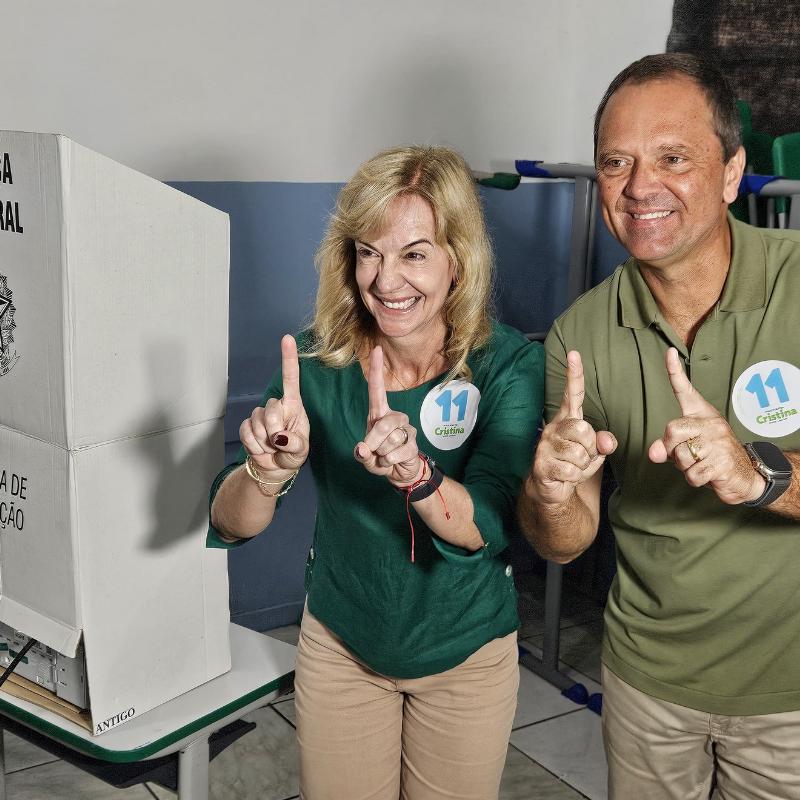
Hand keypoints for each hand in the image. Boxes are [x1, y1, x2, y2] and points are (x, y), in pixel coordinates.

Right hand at [239, 335, 309, 478]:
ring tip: (272, 447)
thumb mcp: (300, 452)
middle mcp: (277, 407)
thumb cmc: (292, 455)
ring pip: (256, 423)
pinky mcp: (247, 425)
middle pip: (270, 411)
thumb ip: (294, 444)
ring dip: (264, 441)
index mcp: (294, 407)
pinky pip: (246, 432)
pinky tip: (261, 449)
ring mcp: (260, 415)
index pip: (292, 379)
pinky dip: (254, 445)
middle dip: (274, 431)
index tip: (287, 339)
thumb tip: (279, 436)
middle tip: (279, 444)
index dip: (289, 358)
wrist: (274, 468)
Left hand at [354, 346, 422, 486]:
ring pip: (392, 439)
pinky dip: (389, 461)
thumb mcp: (365, 457)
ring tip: (384, 455)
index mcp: (379, 414)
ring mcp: (407, 429)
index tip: (376, 349)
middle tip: (371, 452)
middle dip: (374, 441)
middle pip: (384, 423)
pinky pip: (399, 451)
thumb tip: (362, 449)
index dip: (376, 370)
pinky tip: (392, 461)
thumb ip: (361, 454)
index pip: (377, 389)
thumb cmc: (379, 457)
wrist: (398, 472)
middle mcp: (394, 417)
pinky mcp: (414, 444)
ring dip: (382, 453)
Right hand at [528, 351, 616, 505]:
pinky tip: (565, 477)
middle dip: (590, 447)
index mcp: (568, 419)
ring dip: (582, 466)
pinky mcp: (541, 464)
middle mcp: (554, 428)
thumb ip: (604, 443)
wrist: (550, 487)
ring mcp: (545, 446)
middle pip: (582, 429)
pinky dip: (574, 478)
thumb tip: (605, 442)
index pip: (573, 394)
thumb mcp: (595, 452)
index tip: (574, 353)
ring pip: (578, 453)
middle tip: (583, 455)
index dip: (575, 375)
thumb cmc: (573, 463)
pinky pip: (570, 471)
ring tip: (573, 467)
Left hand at [648, 347, 763, 503]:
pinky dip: (695, 479)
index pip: (685, 390)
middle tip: (685, 454)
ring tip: (700, 464)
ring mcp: (718, 442)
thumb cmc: (710, 458)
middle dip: (671, 448)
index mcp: (701, 416)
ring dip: (684, 467)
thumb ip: (667, 447)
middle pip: (671, 430)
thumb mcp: (686, 449)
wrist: (744, 477)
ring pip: (680, 456)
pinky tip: (708, 475)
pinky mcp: (722, 462)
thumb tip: (654, 453)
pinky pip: (692, 474)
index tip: (668, 352)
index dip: (674, 372)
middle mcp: (710, 424)